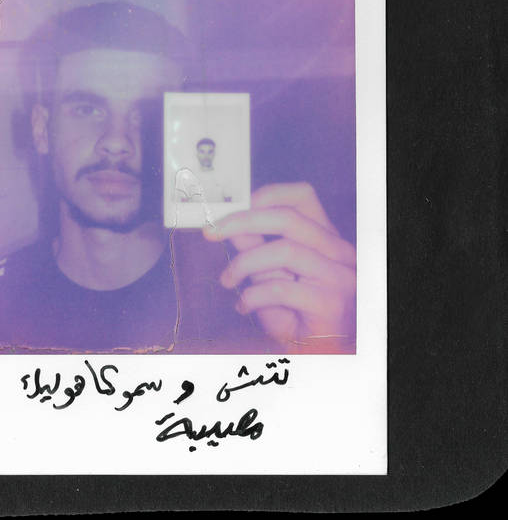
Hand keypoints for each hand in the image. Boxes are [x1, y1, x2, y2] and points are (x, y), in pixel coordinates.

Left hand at [203, 183, 355, 352]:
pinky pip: (282, 288)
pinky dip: (253, 295)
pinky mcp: (331, 303)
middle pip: (288, 218)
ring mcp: (340, 277)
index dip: (266, 194)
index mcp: (326, 239)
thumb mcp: (272, 276)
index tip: (233, 206)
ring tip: (228, 281)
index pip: (302, 197)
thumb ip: (255, 248)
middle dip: (242, 221)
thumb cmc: (298, 317)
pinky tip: (244, 306)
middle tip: (211, 232)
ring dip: (244, 264)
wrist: (322, 357)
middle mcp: (338, 253)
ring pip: (284, 250)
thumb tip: (229, 223)